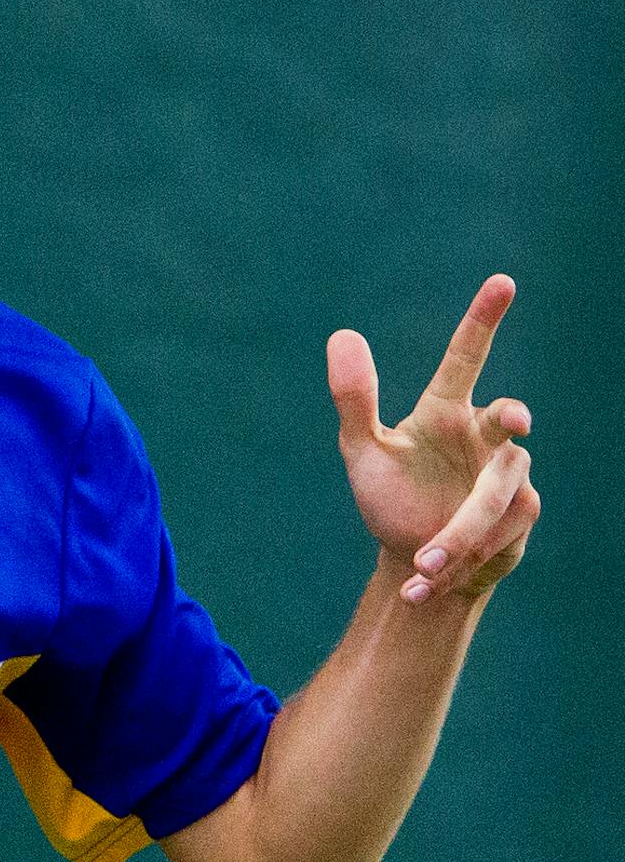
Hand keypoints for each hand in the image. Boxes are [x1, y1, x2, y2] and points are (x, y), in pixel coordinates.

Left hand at [327, 274, 540, 604]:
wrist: (412, 558)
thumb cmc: (390, 494)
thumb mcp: (362, 451)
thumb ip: (354, 398)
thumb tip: (342, 334)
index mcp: (444, 411)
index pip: (466, 357)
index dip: (483, 319)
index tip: (503, 280)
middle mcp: (483, 437)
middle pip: (507, 420)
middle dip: (513, 418)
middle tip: (515, 420)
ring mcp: (508, 476)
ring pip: (497, 496)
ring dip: (460, 534)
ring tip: (424, 563)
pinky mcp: (520, 518)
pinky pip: (501, 535)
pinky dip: (460, 561)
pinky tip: (424, 581)